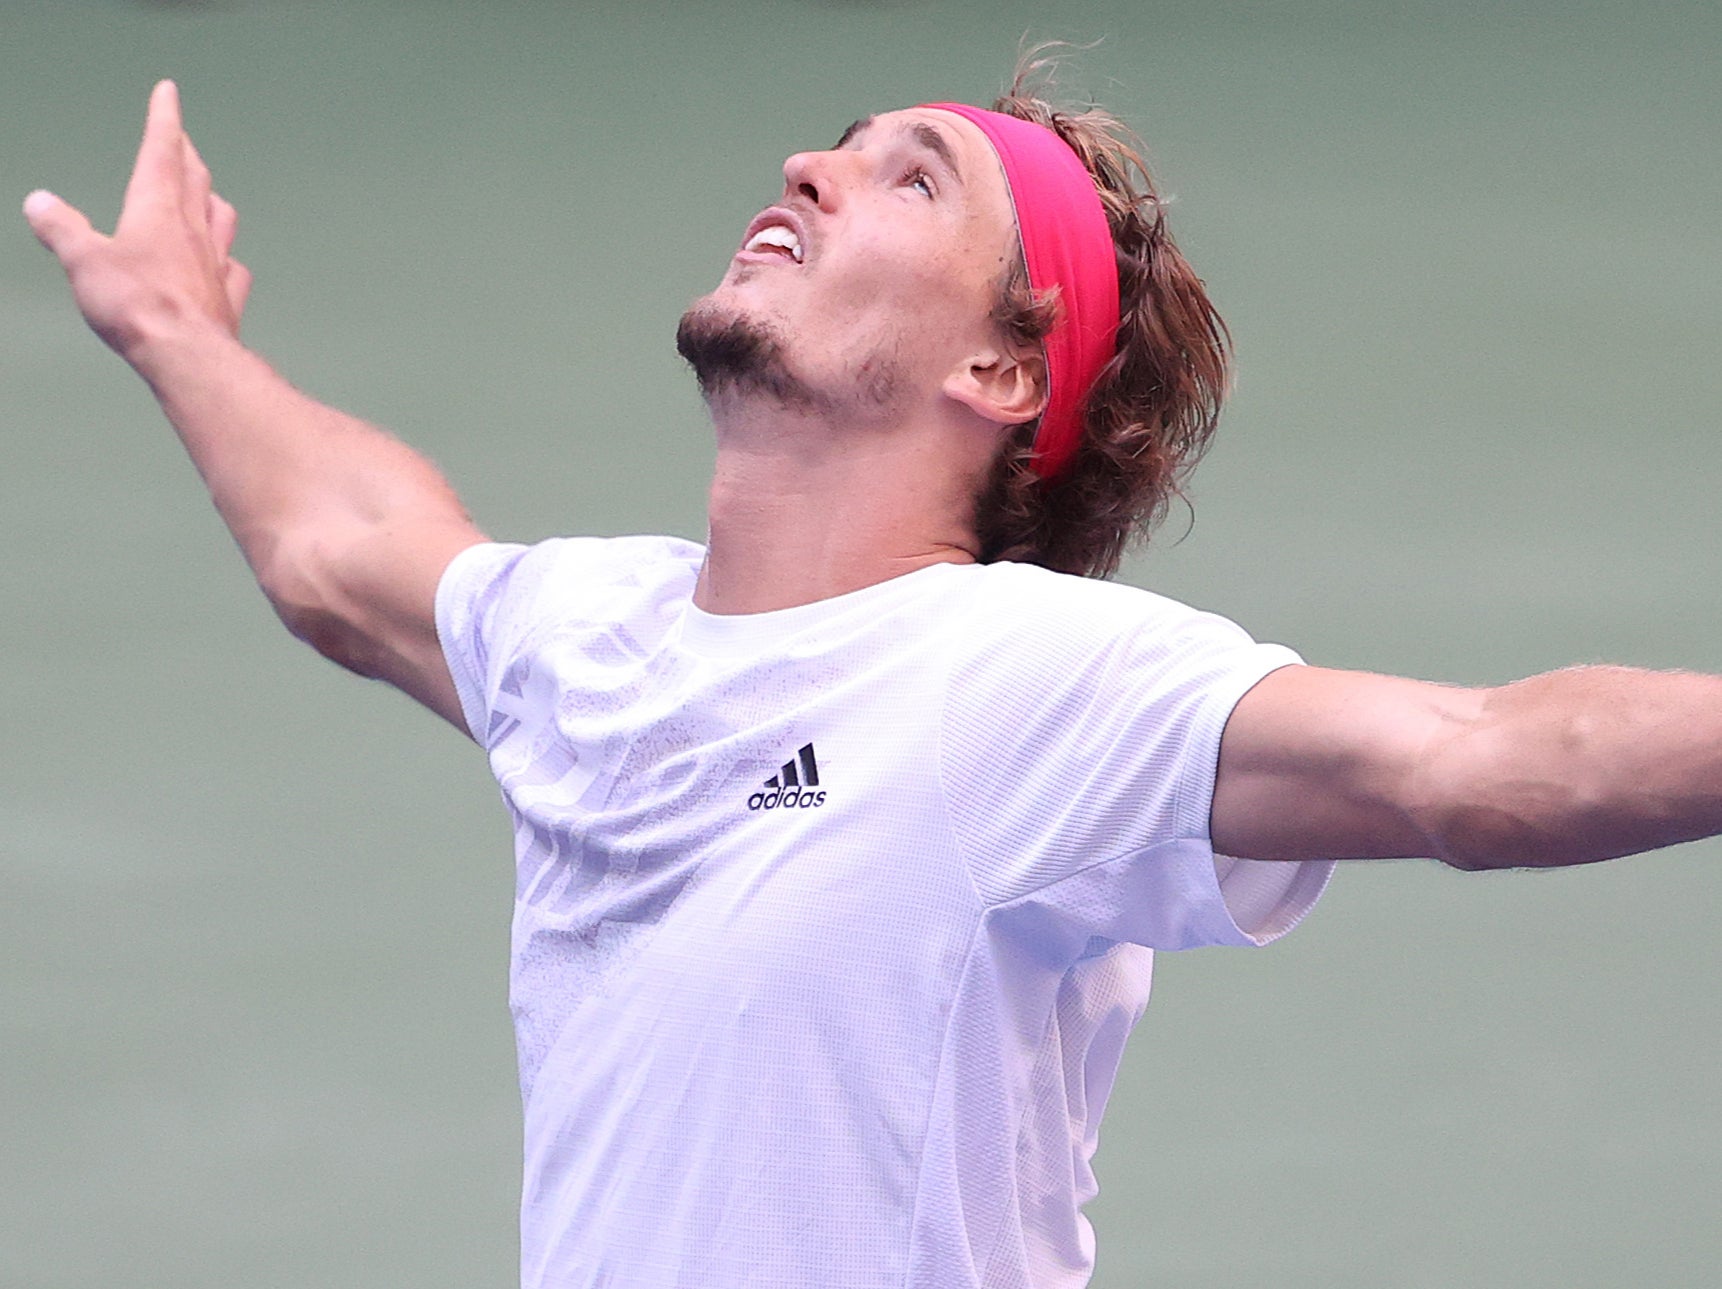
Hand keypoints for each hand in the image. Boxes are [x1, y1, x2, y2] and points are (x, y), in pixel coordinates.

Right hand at [23, 80, 252, 363]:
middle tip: (183, 139)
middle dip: (186, 154)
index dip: (164, 119)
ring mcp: (217, 264)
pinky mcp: (229, 298)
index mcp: (157, 208)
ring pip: (222, 219)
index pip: (162, 150)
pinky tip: (228, 265)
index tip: (169, 92)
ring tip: (208, 195)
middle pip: (195, 179)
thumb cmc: (135, 303)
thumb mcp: (84, 260)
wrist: (187, 354)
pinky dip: (229, 261)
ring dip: (213, 200)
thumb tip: (39, 202)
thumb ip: (62, 229)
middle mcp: (194, 229)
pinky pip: (235, 271)